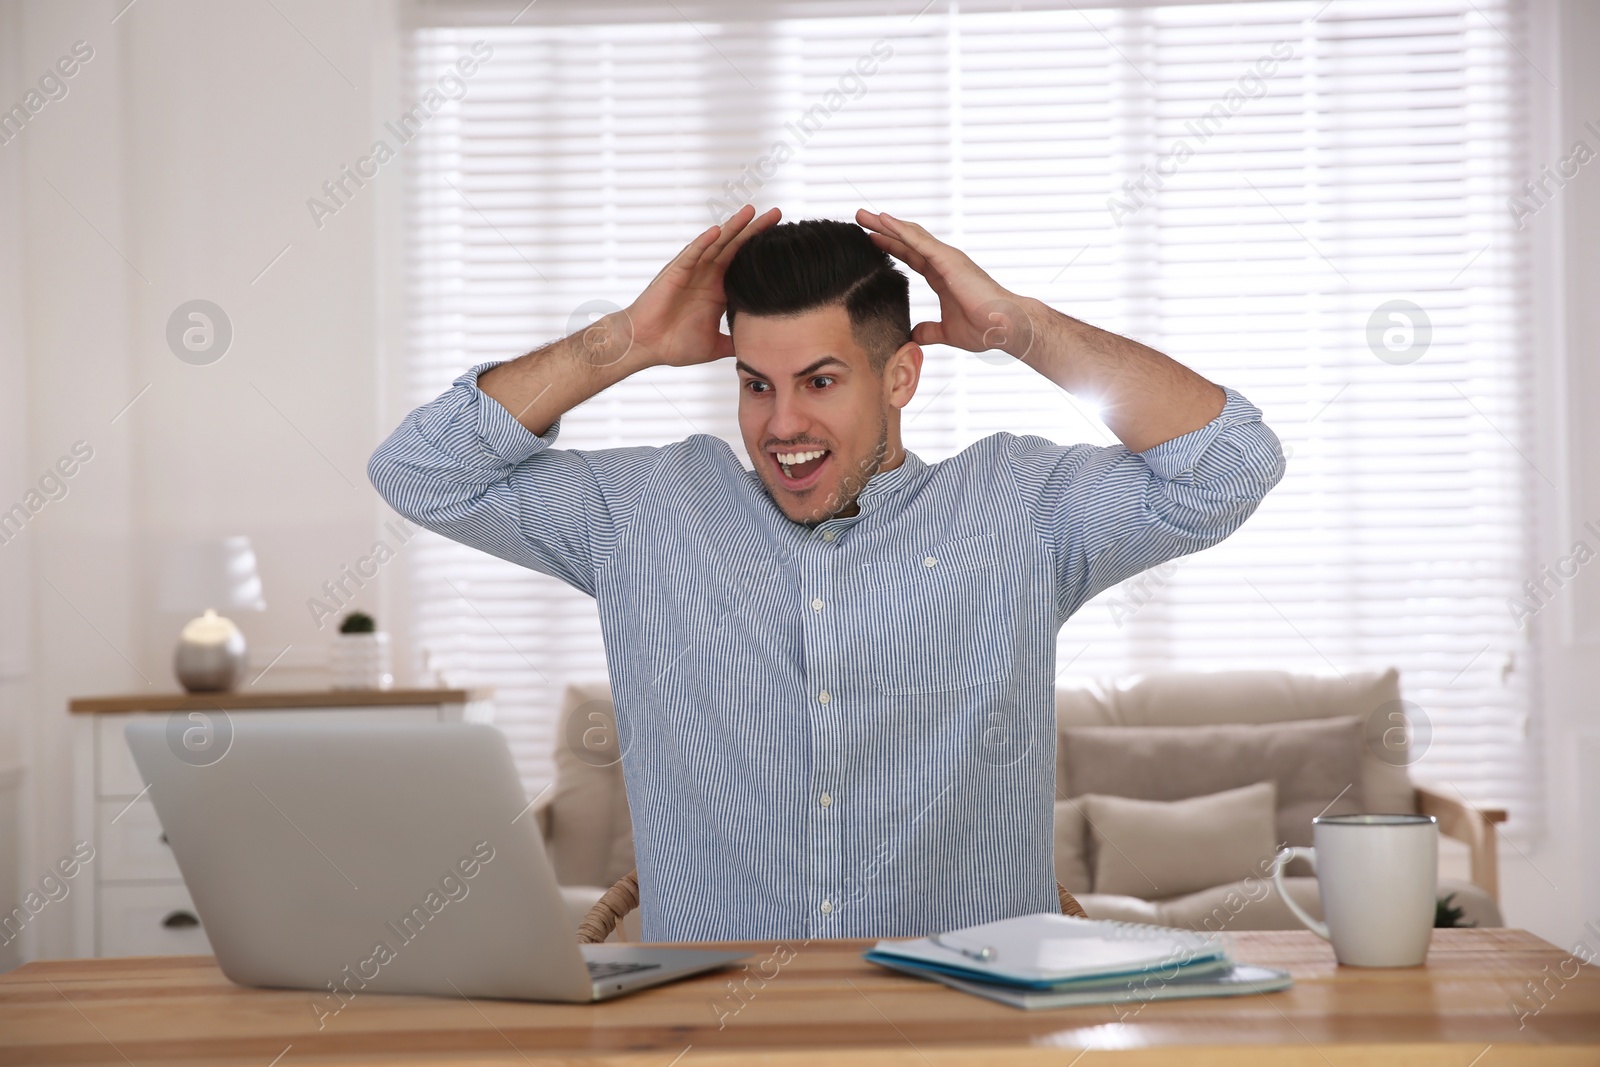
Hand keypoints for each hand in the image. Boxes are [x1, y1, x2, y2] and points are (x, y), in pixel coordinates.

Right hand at [626, 205, 781, 367]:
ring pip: (716, 244)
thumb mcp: (715, 346)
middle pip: (736, 247)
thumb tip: (758, 352)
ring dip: (733, 227)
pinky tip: (718, 231)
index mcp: (718, 290)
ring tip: (751, 211)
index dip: (763, 252)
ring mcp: (692, 272)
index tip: (787, 242)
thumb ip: (736, 344)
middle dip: (756, 230)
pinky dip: (704, 242)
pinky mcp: (676, 273)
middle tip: (777, 214)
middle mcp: (707, 276)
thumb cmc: (674, 345)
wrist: (646, 346)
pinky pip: (692, 254)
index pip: (745, 266)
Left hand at [855, 209, 1034, 358]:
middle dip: (883, 230)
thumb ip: (929, 331)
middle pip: (907, 240)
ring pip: (911, 235)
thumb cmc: (983, 328)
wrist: (1003, 326)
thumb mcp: (946, 331)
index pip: (911, 257)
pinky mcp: (948, 260)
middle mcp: (943, 262)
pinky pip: (920, 242)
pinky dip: (900, 230)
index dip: (891, 247)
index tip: (871, 240)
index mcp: (942, 276)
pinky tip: (883, 221)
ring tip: (864, 215)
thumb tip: (914, 336)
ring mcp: (946, 258)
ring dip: (886, 224)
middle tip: (861, 218)